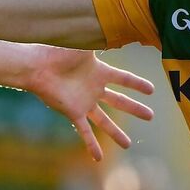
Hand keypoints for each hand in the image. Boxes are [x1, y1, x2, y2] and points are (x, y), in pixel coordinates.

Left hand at [26, 47, 153, 160]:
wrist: (37, 66)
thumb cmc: (58, 52)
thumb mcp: (85, 46)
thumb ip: (101, 42)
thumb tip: (119, 32)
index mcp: (99, 72)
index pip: (124, 79)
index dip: (137, 84)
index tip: (151, 90)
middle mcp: (93, 89)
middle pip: (119, 101)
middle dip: (135, 109)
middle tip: (150, 116)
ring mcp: (84, 103)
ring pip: (105, 121)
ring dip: (116, 133)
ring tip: (128, 144)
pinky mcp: (73, 113)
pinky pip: (85, 132)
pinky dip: (91, 145)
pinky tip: (98, 158)